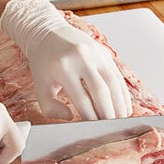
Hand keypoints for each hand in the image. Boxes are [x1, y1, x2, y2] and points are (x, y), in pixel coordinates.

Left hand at [0, 0, 131, 120]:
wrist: (48, 33)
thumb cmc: (44, 63)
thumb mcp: (39, 85)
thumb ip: (50, 107)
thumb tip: (70, 117)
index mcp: (63, 67)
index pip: (82, 99)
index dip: (90, 117)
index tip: (93, 130)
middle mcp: (82, 58)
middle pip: (101, 91)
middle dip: (108, 113)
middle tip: (110, 129)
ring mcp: (96, 53)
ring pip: (114, 83)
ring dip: (119, 104)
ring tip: (120, 120)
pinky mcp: (105, 53)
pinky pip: (118, 76)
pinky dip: (123, 93)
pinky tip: (123, 107)